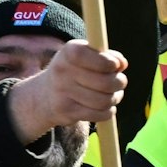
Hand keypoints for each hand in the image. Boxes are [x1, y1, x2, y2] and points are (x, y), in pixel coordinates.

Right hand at [7, 40, 125, 143]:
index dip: (109, 63)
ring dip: (114, 98)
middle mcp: (62, 71)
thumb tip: (122, 64)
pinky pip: (101, 114)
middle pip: (106, 83)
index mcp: (68, 52)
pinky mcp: (67, 111)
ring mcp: (62, 92)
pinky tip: (102, 106)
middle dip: (119, 83)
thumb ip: (107, 56)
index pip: (97, 58)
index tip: (114, 66)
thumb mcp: (87, 57)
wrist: (44, 95)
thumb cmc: (74, 72)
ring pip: (105, 100)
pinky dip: (108, 111)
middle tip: (118, 82)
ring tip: (110, 94)